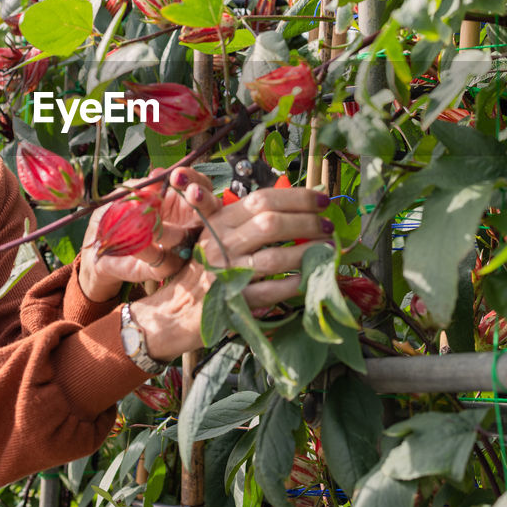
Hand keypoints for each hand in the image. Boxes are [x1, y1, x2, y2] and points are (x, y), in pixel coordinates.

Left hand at [77, 166, 218, 301]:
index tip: (177, 175)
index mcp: (181, 200)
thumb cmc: (119, 215)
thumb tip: (158, 174)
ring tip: (154, 216)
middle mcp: (188, 222)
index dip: (193, 178)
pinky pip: (164, 259)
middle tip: (191, 192)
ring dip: (174, 229)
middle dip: (203, 198)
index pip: (198, 185)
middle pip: (211, 209)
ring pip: (191, 237)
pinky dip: (149, 249)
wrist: (100, 247)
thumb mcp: (127, 194)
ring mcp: (181, 246)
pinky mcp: (166, 267)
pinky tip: (138, 240)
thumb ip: (143, 186)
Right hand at [130, 187, 332, 360]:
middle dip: (307, 223)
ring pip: (273, 258)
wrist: (177, 309)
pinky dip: (294, 284)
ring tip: (327, 251)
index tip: (322, 201)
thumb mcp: (220, 235)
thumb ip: (250, 219)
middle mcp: (219, 243)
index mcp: (219, 221)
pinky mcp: (231, 301)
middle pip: (270, 223)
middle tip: (329, 227)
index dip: (297, 197)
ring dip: (307, 254)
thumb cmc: (208, 268)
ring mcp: (224, 272)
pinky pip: (271, 291)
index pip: (261, 199)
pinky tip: (309, 279)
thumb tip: (301, 204)